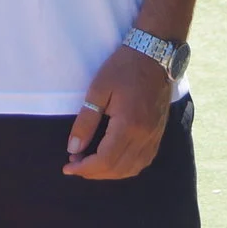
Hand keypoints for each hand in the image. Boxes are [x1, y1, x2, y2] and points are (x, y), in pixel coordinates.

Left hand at [64, 45, 171, 179]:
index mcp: (129, 124)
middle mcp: (145, 136)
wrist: (154, 54)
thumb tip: (73, 149)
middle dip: (93, 172)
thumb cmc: (124, 67)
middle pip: (118, 169)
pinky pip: (144, 161)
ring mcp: (154, 136)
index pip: (105, 160)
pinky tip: (113, 161)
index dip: (84, 169)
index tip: (68, 167)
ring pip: (132, 169)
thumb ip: (85, 121)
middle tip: (75, 164)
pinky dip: (126, 167)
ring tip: (91, 164)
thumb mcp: (98, 89)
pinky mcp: (158, 133)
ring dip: (110, 173)